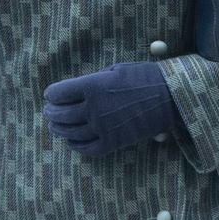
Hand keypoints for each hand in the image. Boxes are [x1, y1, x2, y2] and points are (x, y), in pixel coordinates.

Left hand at [43, 62, 181, 156]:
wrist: (169, 98)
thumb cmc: (142, 77)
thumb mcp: (114, 70)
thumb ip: (93, 81)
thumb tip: (76, 90)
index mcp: (93, 86)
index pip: (59, 92)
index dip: (52, 94)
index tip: (50, 95)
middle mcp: (94, 108)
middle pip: (61, 115)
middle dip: (52, 113)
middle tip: (49, 112)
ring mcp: (103, 128)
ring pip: (71, 133)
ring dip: (60, 130)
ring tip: (56, 126)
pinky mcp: (113, 143)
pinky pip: (88, 149)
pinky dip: (76, 146)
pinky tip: (72, 141)